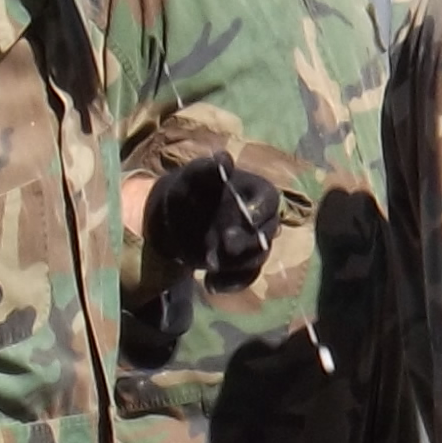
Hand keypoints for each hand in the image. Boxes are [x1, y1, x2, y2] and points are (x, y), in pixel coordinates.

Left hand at [143, 153, 277, 289]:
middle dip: (249, 242)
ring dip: (237, 263)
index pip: (270, 199)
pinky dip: (232, 282)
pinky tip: (210, 283)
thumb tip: (224, 158)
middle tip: (226, 244)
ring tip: (209, 263)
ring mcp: (250, 242)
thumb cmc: (186, 189)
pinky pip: (246, 276)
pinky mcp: (240, 262)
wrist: (171, 217)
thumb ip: (209, 169)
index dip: (263, 210)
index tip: (249, 218)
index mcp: (253, 191)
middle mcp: (258, 218)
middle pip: (267, 232)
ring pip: (257, 256)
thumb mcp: (193, 176)